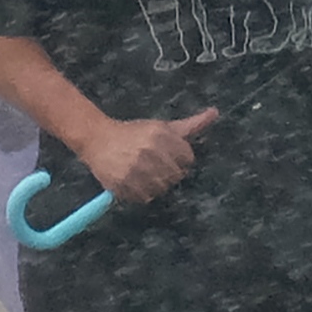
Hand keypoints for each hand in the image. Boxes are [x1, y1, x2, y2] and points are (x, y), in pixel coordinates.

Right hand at [80, 110, 218, 206]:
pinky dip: (141, 193)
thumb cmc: (133, 133)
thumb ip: (191, 125)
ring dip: (155, 185)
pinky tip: (134, 181)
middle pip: (176, 176)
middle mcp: (150, 151)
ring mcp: (136, 168)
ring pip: (161, 189)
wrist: (97, 138)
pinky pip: (144, 198)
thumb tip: (215, 113)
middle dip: (167, 173)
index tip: (165, 156)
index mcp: (161, 135)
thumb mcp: (162, 127)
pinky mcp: (123, 183)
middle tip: (153, 166)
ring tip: (142, 173)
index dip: (179, 159)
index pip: (187, 159)